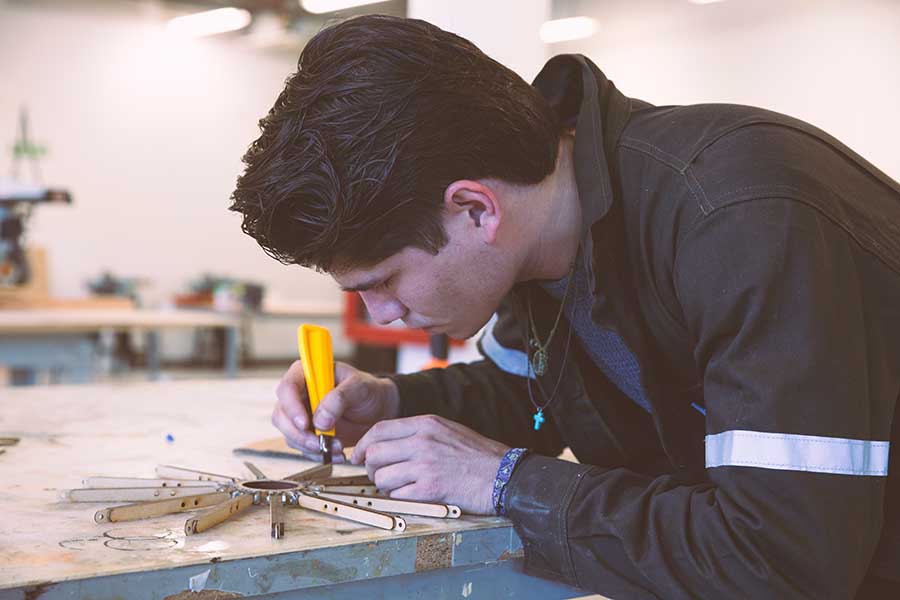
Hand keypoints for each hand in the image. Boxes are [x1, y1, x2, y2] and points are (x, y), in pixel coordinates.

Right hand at [272, 360, 399, 458]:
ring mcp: (301, 415)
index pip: (287, 387)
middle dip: (298, 434)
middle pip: (281, 415)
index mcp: (307, 374)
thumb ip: (339, 398)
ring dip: (310, 446)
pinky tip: (336, 453)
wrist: (379, 410)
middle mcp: (299, 394)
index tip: (304, 423)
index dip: (291, 407)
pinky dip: (318, 454)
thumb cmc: (368, 391)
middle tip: (318, 443)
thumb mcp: (359, 387)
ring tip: (336, 447)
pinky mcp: (308, 433)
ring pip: (289, 435)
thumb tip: (319, 420)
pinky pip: (303, 448)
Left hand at [351, 415, 509, 514]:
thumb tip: (391, 442)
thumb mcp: (448, 430)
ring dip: (385, 485)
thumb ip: (419, 432)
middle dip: (370, 467)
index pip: (379, 429)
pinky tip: (411, 495)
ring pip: (381, 476)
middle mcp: (422, 441)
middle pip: (374, 453)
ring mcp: (425, 465)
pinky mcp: (430, 489)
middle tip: (379, 475)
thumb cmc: (478, 455)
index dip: (363, 444)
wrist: (504, 474)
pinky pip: (397, 494)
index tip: (358, 455)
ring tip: (399, 487)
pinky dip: (399, 497)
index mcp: (426, 424)